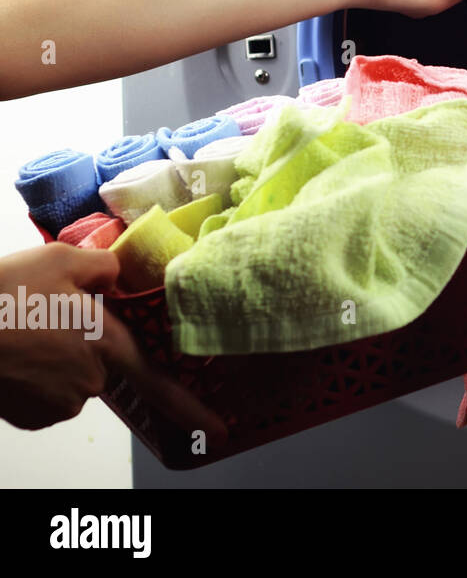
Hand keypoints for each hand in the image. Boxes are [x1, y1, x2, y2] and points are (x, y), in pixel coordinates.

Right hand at [0, 243, 226, 443]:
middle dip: (87, 344)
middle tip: (50, 318)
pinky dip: (38, 377)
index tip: (220, 433)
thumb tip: (120, 275)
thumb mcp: (62, 259)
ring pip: (75, 379)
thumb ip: (104, 268)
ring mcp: (59, 404)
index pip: (159, 383)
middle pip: (106, 365)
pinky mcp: (31, 418)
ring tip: (27, 333)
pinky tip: (16, 353)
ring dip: (59, 360)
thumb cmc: (3, 295)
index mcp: (106, 343)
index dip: (192, 409)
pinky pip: (49, 394)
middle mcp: (89, 380)